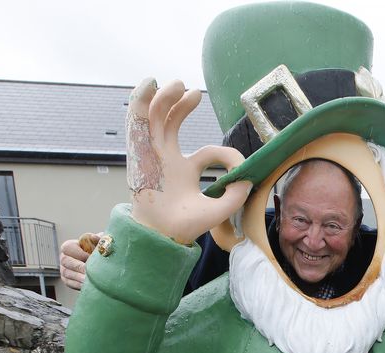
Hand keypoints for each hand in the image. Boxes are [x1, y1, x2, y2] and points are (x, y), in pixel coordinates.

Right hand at [59, 233, 99, 289]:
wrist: (102, 262)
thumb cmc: (100, 250)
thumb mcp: (101, 243)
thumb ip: (98, 239)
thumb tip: (93, 237)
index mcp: (70, 246)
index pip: (67, 247)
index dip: (78, 253)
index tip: (90, 257)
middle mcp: (64, 257)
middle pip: (65, 261)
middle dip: (78, 266)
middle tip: (90, 272)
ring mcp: (64, 269)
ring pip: (67, 273)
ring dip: (79, 277)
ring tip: (90, 280)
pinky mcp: (68, 280)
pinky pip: (70, 283)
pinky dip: (79, 284)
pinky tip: (88, 285)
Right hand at [126, 78, 251, 243]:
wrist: (160, 237)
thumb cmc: (185, 227)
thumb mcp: (217, 210)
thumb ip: (236, 196)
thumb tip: (248, 177)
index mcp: (185, 172)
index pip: (207, 153)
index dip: (226, 154)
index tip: (239, 164)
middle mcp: (167, 160)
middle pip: (170, 124)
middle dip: (180, 105)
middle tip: (193, 92)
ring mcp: (152, 155)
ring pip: (153, 119)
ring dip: (163, 99)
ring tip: (177, 84)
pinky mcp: (139, 154)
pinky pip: (136, 125)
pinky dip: (140, 103)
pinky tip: (149, 85)